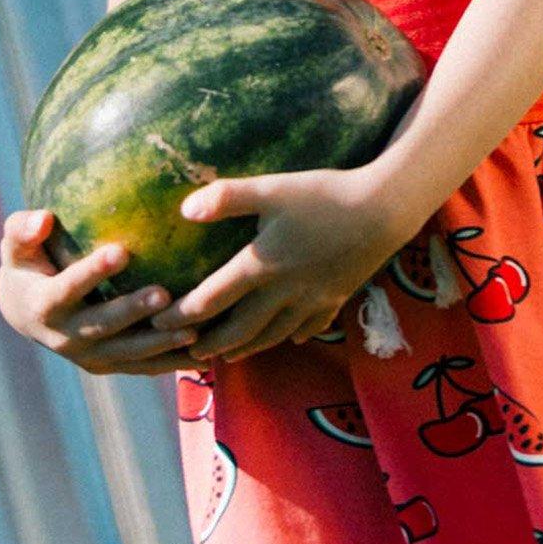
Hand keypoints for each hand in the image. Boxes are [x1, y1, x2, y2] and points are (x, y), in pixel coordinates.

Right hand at [0, 209, 202, 375]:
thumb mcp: (16, 245)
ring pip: (127, 353)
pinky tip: (206, 354)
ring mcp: (88, 356)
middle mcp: (65, 337)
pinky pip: (143, 367)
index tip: (120, 250)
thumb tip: (42, 218)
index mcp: (44, 305)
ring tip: (194, 329)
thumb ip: (23, 229)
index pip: (68, 288)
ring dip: (159, 343)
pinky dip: (171, 363)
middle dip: (132, 311)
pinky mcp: (109, 365)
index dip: (92, 272)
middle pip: (102, 326)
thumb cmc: (28, 262)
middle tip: (164, 294)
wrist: (26, 312)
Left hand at [148, 167, 410, 364]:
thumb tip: (184, 210)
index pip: (212, 299)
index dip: (182, 315)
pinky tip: (286, 339)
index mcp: (261, 265)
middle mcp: (284, 292)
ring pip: (272, 336)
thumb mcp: (272, 188)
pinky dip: (291, 337)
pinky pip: (309, 328)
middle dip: (211, 344)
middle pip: (240, 329)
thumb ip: (227, 198)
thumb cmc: (324, 195)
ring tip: (228, 355)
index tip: (158, 323)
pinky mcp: (336, 299)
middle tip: (188, 352)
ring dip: (246, 348)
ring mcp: (312, 300)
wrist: (384, 211)